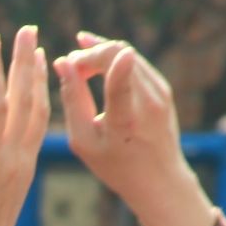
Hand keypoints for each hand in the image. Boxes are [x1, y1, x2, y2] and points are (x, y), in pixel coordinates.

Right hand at [55, 34, 218, 225]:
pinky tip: (97, 62)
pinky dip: (114, 58)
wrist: (160, 179)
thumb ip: (72, 100)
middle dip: (88, 53)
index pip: (118, 81)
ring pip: (125, 53)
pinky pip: (136, 62)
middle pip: (116, 54)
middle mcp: (147, 102)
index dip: (100, 57)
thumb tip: (62, 63)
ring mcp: (159, 92)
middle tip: (68, 65)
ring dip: (100, 52)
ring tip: (78, 60)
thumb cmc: (116, 165)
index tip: (78, 46)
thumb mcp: (84, 141)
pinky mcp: (163, 88)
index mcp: (125, 121)